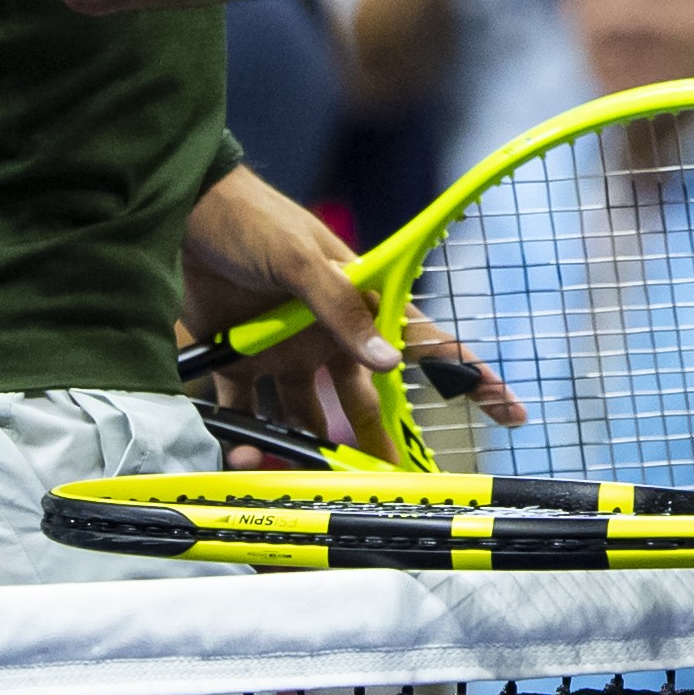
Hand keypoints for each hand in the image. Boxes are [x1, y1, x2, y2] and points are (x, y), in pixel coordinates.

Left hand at [181, 167, 523, 461]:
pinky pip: (245, 410)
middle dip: (379, 446)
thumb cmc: (255, 220)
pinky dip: (242, 436)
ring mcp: (285, 351)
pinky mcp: (238, 359)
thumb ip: (341, 308)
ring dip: (300, 449)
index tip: (509, 409)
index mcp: (358, 304)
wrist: (184, 208)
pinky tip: (239, 451)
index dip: (467, 376)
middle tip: (391, 486)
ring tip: (296, 477)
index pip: (423, 342)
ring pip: (304, 418)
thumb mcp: (301, 258)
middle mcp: (327, 336)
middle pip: (365, 403)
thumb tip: (390, 361)